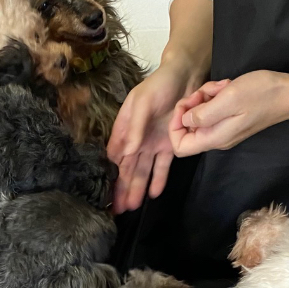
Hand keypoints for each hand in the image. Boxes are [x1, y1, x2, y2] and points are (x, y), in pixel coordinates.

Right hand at [106, 56, 202, 213]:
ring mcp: (152, 144)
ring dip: (137, 189)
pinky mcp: (169, 146)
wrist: (184, 78)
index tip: (104, 192)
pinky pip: (162, 166)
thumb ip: (134, 127)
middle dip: (122, 189)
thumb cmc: (158, 86)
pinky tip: (152, 195)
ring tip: (131, 207)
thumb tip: (126, 152)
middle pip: (127, 169)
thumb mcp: (142, 103)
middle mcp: (136, 140)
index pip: (114, 157)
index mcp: (124, 129)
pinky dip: (158, 180)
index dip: (110, 174)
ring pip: (142, 171)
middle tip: (117, 209)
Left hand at [170, 70, 288, 155]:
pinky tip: (226, 87)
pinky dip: (214, 96)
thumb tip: (185, 121)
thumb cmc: (260, 94)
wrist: (288, 93)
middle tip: (204, 92)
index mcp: (214, 138)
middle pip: (188, 129)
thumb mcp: (228, 99)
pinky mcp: (231, 119)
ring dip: (204, 98)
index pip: (179, 147)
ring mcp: (225, 129)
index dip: (174, 126)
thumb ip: (202, 114)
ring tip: (220, 87)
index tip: (185, 106)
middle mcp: (217, 138)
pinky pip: (213, 110)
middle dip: (191, 107)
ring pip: (200, 116)